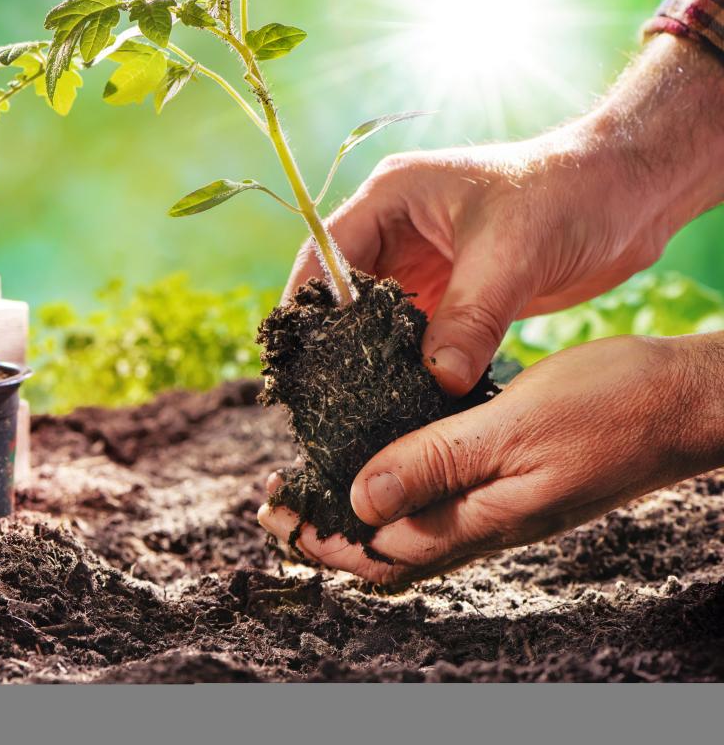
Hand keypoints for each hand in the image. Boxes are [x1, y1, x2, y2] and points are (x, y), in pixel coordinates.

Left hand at [258, 334, 723, 587]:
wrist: (686, 402)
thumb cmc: (611, 407)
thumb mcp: (512, 427)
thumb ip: (436, 463)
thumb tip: (360, 502)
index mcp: (479, 520)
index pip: (378, 552)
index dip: (319, 537)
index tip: (272, 512)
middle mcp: (484, 524)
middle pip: (385, 548)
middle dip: (325, 530)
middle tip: (274, 504)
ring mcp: (499, 506)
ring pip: (410, 525)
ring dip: (355, 510)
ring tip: (311, 483)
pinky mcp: (512, 480)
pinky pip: (440, 497)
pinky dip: (397, 485)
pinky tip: (382, 456)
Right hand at [287, 35, 723, 396]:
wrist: (632, 195)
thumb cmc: (569, 195)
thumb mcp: (512, 255)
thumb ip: (470, 318)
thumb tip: (436, 381)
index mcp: (392, 197)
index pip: (326, 252)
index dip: (308, 304)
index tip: (300, 358)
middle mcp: (397, 230)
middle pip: (342, 293)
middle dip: (333, 341)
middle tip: (322, 394)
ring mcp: (424, 264)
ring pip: (376, 320)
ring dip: (370, 357)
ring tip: (357, 405)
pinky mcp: (452, 295)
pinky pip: (415, 336)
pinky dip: (409, 365)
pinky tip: (404, 399)